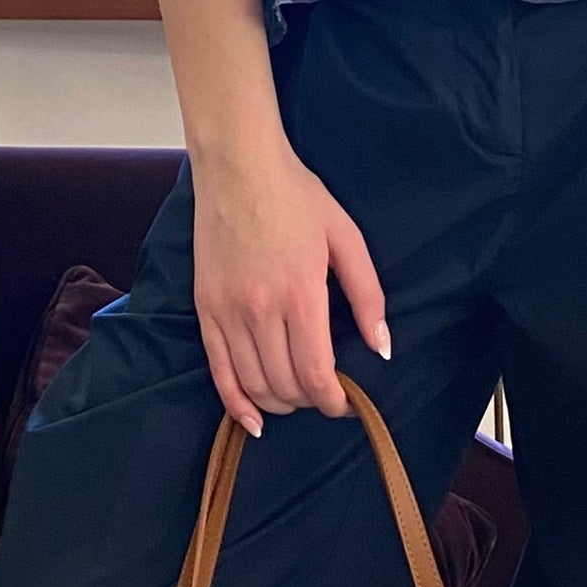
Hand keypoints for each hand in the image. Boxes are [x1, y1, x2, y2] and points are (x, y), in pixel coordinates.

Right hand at [190, 133, 391, 437]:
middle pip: (284, 385)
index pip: (315, 374)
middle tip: (326, 395)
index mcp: (300, 294)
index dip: (334, 402)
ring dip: (279, 403)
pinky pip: (217, 371)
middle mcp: (259, 310)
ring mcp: (227, 311)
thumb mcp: (346, 239)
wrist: (239, 167)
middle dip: (310, 402)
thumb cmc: (297, 197)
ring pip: (252, 385)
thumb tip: (382, 348)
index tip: (349, 405)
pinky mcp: (205, 308)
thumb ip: (367, 297)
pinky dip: (236, 402)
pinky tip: (254, 419)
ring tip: (297, 398)